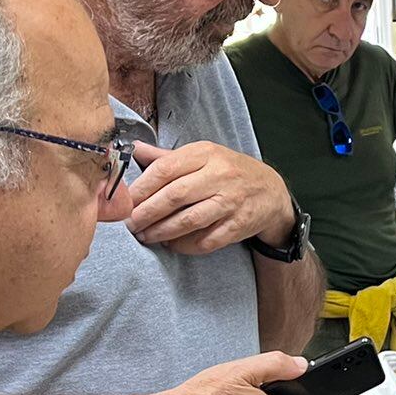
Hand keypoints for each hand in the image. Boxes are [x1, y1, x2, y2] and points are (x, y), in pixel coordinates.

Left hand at [126, 140, 295, 255]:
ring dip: (163, 231)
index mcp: (206, 154)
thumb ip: (168, 157)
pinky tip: (171, 244)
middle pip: (175, 196)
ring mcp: (231, 202)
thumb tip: (134, 149)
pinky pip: (207, 240)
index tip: (125, 201)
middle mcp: (220, 176)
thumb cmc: (229, 171)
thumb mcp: (203, 155)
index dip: (141, 188)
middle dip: (147, 212)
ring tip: (145, 236)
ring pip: (190, 220)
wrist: (270, 191)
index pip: (165, 169)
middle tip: (130, 223)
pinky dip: (185, 245)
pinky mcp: (239, 225)